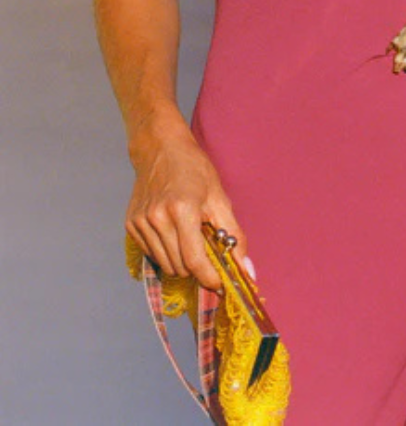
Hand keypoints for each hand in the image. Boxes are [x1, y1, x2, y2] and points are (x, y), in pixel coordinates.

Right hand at [126, 123, 246, 291]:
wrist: (160, 148)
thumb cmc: (194, 169)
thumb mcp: (220, 198)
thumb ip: (234, 236)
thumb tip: (246, 270)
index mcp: (183, 210)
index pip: (195, 261)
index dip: (210, 278)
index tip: (221, 285)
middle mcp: (158, 218)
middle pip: (180, 267)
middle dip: (198, 268)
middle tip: (207, 251)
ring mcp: (141, 222)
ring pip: (165, 265)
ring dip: (181, 261)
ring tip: (190, 238)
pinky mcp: (131, 225)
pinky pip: (152, 254)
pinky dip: (166, 251)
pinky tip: (172, 232)